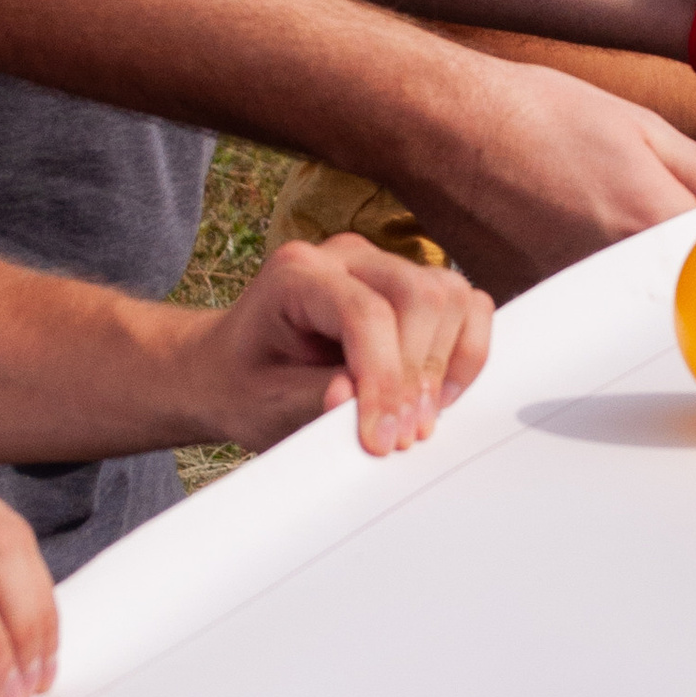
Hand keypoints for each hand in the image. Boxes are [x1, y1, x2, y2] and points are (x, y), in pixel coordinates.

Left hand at [171, 235, 494, 455]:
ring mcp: (382, 265)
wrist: (231, 371)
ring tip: (420, 419)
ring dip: (446, 364)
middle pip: (420, 296)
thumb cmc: (244, 384)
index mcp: (296, 272)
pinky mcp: (409, 285)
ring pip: (451, 296)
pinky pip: (464, 305)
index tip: (383, 439)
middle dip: (419, 374)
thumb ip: (314, 399)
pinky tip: (436, 394)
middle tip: (405, 435)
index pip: (365, 313)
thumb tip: (359, 400)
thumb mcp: (265, 404)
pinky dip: (464, 351)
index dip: (384, 379)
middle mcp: (346, 256)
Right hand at [404, 59, 695, 295]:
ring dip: (628, 285)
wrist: (443, 124)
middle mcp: (612, 272)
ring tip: (591, 227)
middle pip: (675, 297)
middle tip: (653, 236)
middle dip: (681, 275)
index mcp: (653, 224)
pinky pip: (575, 311)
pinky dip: (582, 290)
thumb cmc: (534, 114)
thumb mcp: (641, 126)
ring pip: (624, 309)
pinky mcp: (530, 305)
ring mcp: (567, 295)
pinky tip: (558, 242)